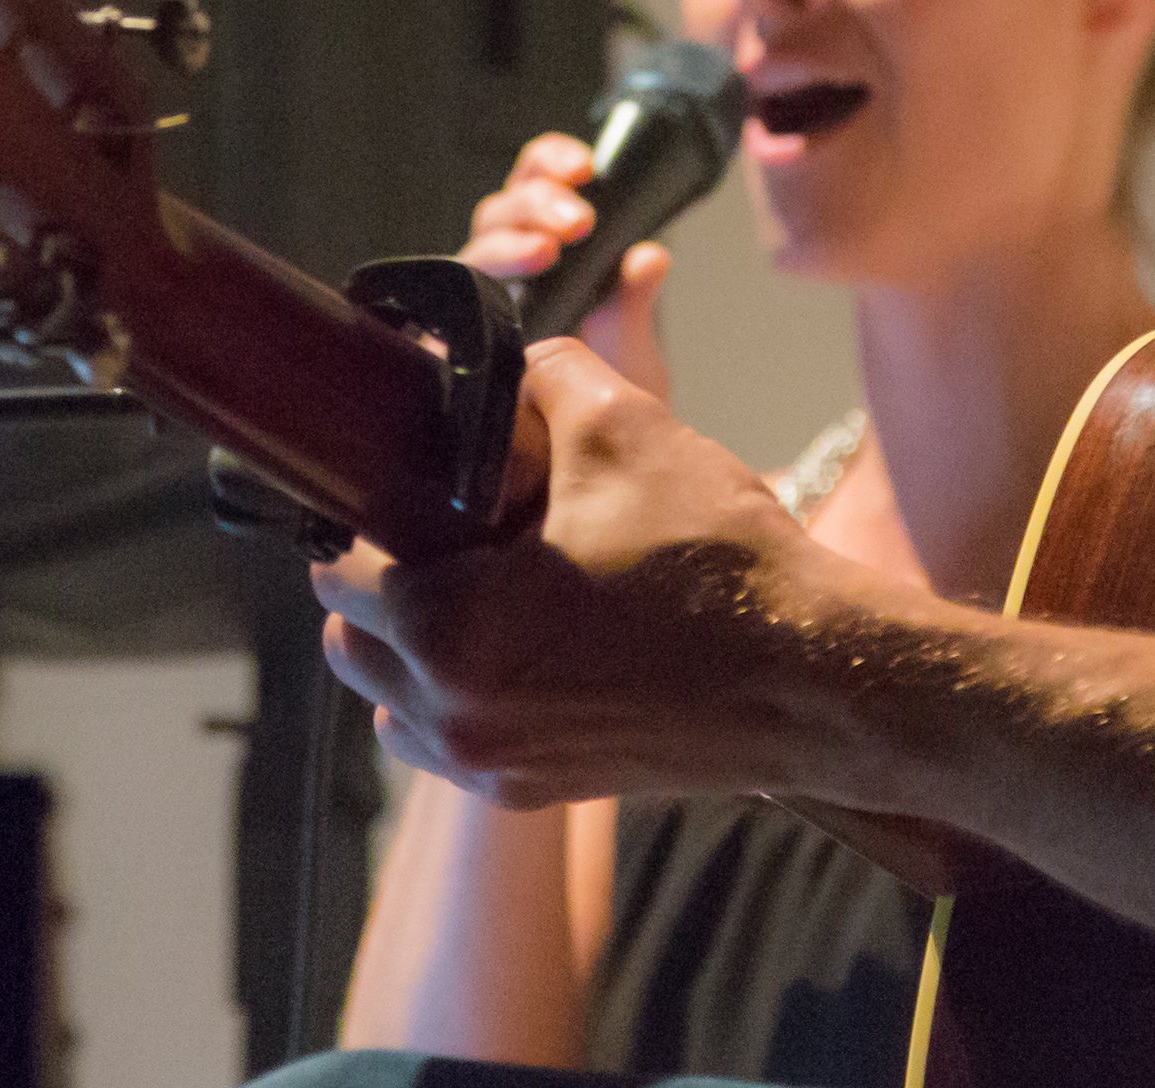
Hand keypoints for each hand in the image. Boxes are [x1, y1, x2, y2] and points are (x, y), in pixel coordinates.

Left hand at [315, 339, 891, 808]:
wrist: (815, 679)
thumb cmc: (719, 562)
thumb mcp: (623, 426)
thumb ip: (535, 376)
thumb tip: (490, 365)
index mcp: (447, 630)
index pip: (339, 565)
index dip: (374, 509)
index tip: (417, 482)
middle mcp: (452, 715)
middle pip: (351, 641)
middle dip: (386, 579)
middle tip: (452, 528)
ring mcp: (493, 766)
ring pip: (393, 703)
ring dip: (414, 647)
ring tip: (487, 587)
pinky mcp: (536, 790)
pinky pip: (452, 743)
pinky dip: (463, 696)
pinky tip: (526, 642)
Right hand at [457, 133, 674, 398]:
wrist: (583, 465)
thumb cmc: (601, 400)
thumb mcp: (629, 347)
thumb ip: (634, 299)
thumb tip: (650, 254)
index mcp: (545, 248)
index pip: (534, 182)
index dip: (550, 162)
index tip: (585, 168)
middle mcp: (502, 269)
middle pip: (499, 210)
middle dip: (536, 205)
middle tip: (578, 223)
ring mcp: (470, 303)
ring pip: (473, 248)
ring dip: (510, 240)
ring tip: (546, 252)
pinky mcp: (443, 341)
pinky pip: (439, 304)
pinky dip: (458, 293)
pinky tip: (485, 302)